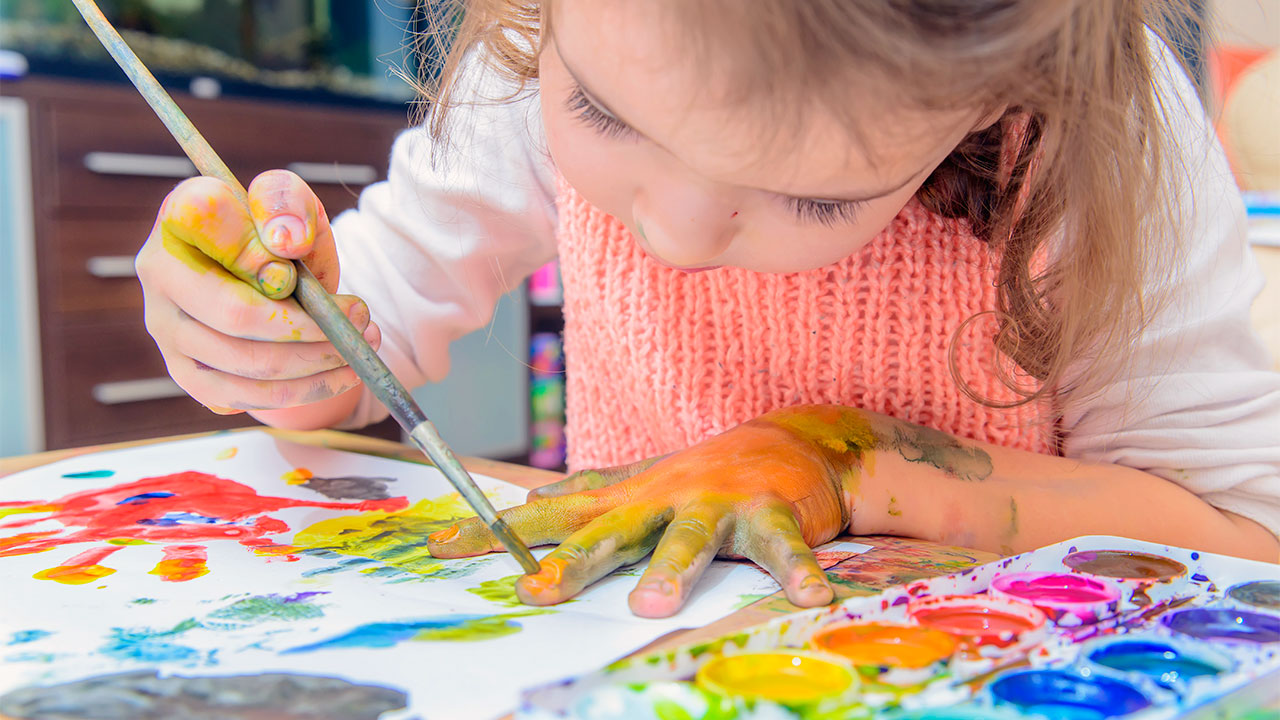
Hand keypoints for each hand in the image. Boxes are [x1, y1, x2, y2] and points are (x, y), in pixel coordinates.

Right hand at [136, 170, 379, 413]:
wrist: (270, 275)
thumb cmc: (279, 234)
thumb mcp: (293, 203)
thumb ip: (287, 203)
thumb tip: (285, 244)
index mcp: (180, 216)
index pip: (212, 228)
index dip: (265, 252)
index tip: (304, 262)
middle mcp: (159, 275)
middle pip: (237, 316)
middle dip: (312, 325)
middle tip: (360, 319)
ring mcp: (166, 330)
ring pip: (247, 365)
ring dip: (318, 361)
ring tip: (359, 346)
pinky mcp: (186, 373)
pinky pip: (246, 398)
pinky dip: (303, 391)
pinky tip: (341, 373)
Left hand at [428, 407, 869, 617]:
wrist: (787, 443)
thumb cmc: (700, 476)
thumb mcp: (637, 484)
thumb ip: (587, 495)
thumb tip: (526, 501)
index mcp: (625, 500)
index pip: (549, 514)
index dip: (496, 531)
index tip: (441, 549)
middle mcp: (663, 498)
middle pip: (611, 533)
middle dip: (573, 563)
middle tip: (536, 593)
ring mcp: (717, 503)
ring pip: (691, 537)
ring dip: (671, 569)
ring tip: (652, 605)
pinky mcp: (771, 512)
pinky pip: (782, 545)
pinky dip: (795, 569)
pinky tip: (807, 594)